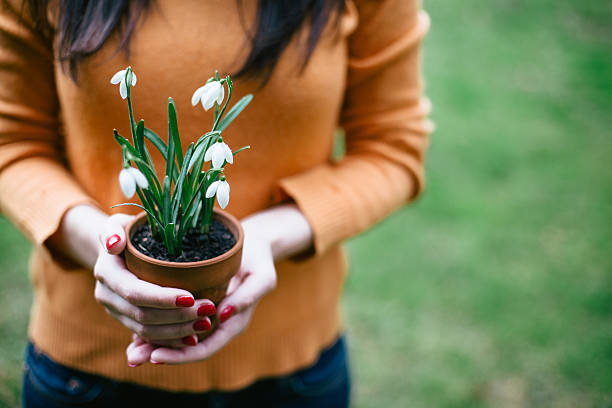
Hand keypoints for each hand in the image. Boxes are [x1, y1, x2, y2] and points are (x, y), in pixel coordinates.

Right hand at [93, 213, 218, 349]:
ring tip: (206, 323)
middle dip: (177, 316)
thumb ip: (113, 230)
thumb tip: (114, 245)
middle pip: (143, 316)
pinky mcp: (126, 320)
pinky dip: (171, 339)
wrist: (115, 247)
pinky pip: (148, 336)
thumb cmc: (126, 230)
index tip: (191, 297)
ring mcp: (115, 311)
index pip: (136, 292)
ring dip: (178, 330)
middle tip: (209, 309)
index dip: (163, 298)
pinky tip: (193, 337)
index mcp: (106, 273)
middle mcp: (107, 296)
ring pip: (146, 331)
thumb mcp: (118, 223)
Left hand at [126, 204, 313, 364]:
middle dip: (160, 353)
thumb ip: (248, 295)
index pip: (204, 347)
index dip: (180, 355)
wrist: (254, 245)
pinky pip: (174, 322)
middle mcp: (217, 324)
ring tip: (131, 351)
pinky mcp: (194, 304)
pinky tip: (135, 330)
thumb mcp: (261, 275)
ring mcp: (205, 316)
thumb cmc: (258, 258)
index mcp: (233, 322)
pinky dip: (156, 327)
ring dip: (154, 344)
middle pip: (187, 348)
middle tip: (134, 357)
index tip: (155, 355)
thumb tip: (222, 314)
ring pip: (178, 337)